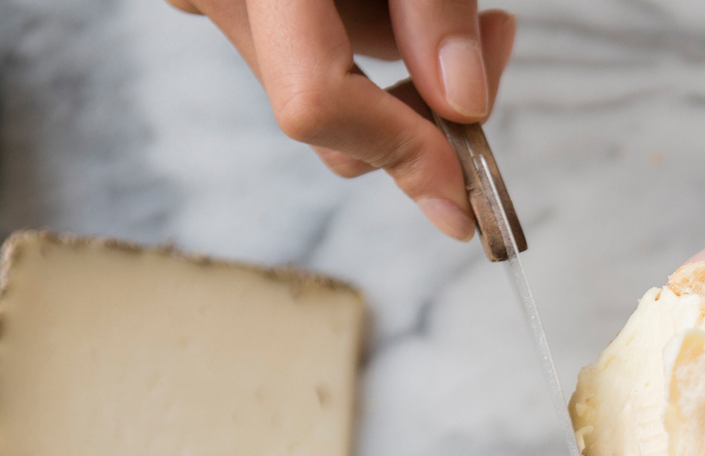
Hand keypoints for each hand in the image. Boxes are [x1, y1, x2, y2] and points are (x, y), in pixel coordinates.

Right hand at [167, 0, 517, 240]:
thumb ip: (434, 8)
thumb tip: (461, 104)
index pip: (317, 105)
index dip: (399, 152)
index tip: (462, 189)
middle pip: (329, 111)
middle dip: (421, 105)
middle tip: (493, 39)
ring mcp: (211, 0)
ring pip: (321, 86)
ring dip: (400, 70)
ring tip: (458, 10)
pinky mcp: (228, 1)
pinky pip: (303, 51)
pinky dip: (362, 42)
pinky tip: (402, 8)